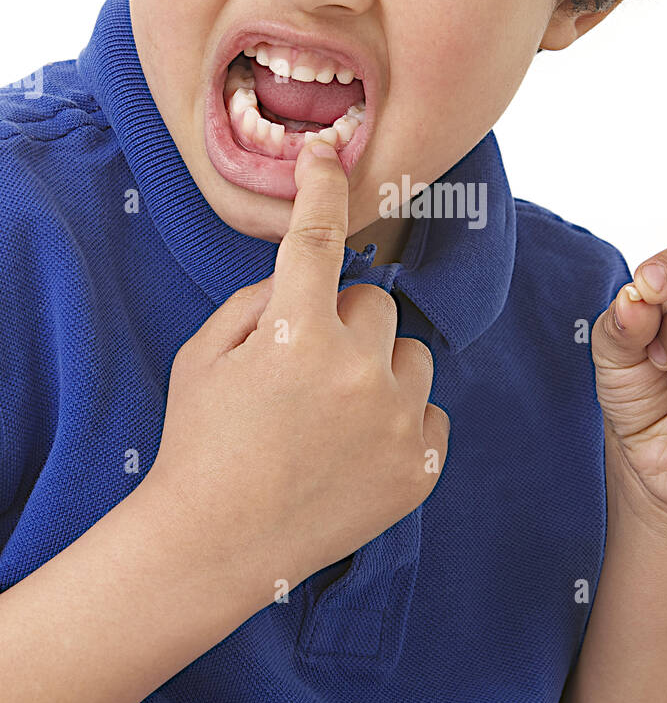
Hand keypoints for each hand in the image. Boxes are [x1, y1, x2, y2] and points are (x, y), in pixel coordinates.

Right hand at [144, 139, 449, 612]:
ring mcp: (395, 423)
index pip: (317, 236)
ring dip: (380, 372)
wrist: (213, 547)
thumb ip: (260, 301)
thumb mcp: (205, 355)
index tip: (329, 155)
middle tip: (304, 372)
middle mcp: (357, 371)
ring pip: (412, 357)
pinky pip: (430, 413)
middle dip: (343, 325)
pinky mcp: (419, 468)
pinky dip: (401, 423)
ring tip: (331, 419)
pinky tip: (354, 453)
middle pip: (376, 305)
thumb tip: (307, 281)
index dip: (322, 185)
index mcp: (295, 334)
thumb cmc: (200, 444)